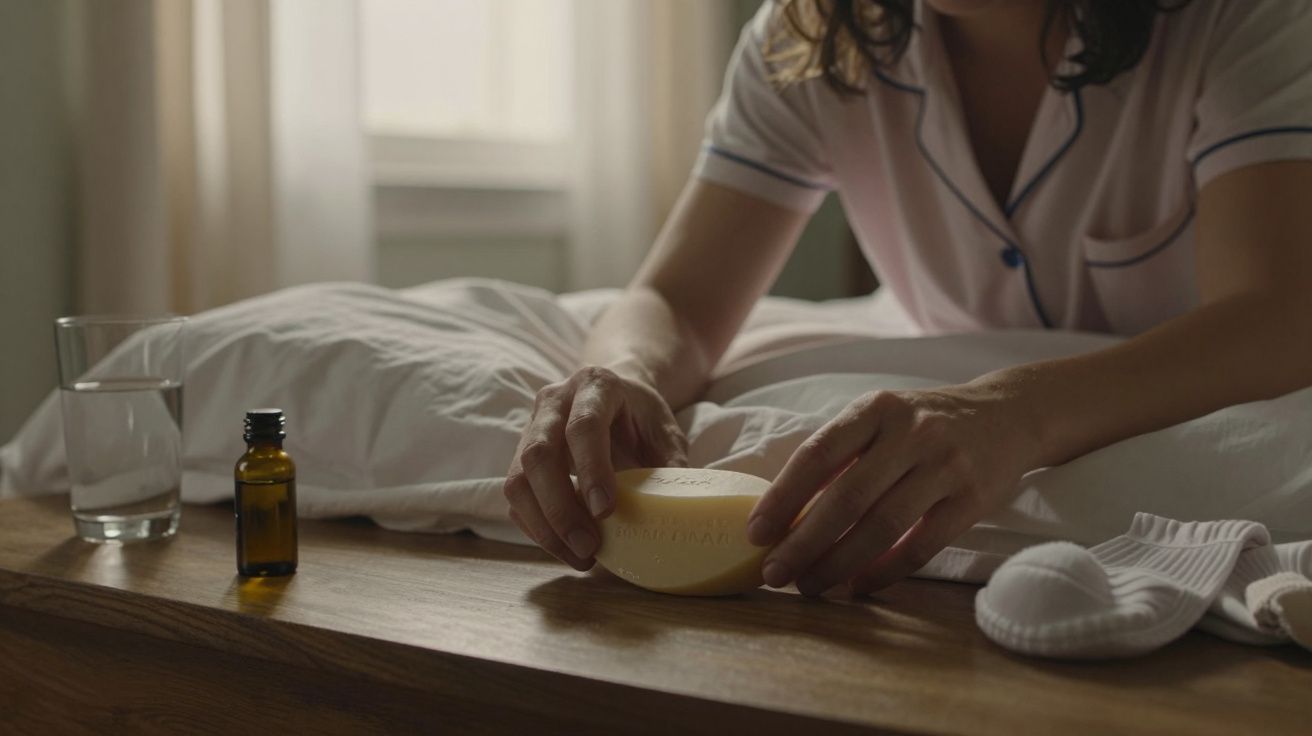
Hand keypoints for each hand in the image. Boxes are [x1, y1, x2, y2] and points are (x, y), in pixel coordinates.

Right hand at [503, 365, 688, 569]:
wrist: (617, 400)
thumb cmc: (641, 418)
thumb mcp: (666, 432)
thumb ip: (670, 464)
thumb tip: (676, 509)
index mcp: (595, 386)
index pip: (583, 426)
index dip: (591, 469)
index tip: (605, 511)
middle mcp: (553, 403)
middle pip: (539, 455)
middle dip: (561, 508)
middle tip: (589, 546)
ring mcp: (530, 429)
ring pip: (517, 481)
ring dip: (544, 526)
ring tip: (580, 556)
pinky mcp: (520, 458)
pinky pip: (516, 498)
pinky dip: (536, 528)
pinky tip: (565, 547)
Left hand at [746, 385, 1040, 594]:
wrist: (1008, 415)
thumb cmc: (923, 424)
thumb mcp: (880, 418)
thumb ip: (839, 453)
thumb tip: (781, 512)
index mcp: (875, 409)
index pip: (817, 454)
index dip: (782, 497)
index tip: (755, 533)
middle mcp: (910, 433)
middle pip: (846, 497)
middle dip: (803, 542)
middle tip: (774, 573)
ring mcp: (945, 465)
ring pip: (882, 526)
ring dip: (838, 563)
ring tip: (809, 586)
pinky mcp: (972, 499)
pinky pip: (920, 546)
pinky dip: (884, 571)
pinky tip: (857, 586)